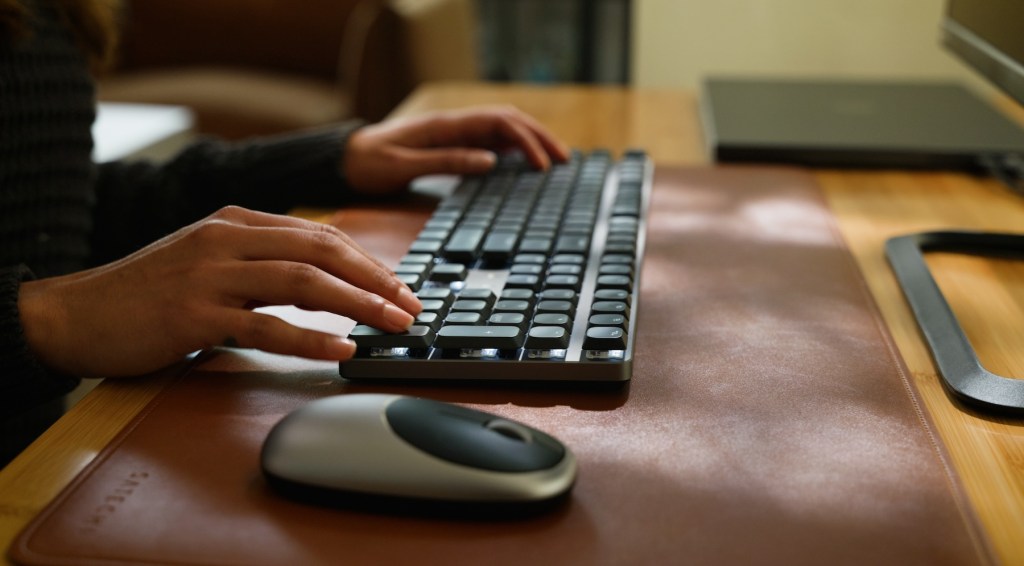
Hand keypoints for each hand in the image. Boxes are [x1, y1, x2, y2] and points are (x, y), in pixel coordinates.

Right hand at [18, 207, 421, 377]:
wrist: (76, 312)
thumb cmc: (149, 291)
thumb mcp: (209, 260)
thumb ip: (261, 262)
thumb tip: (327, 281)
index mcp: (236, 222)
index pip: (321, 234)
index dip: (369, 261)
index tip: (401, 286)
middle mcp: (227, 240)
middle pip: (322, 251)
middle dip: (377, 279)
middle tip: (412, 307)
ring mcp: (210, 276)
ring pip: (303, 282)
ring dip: (358, 305)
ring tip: (392, 325)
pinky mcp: (194, 316)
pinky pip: (265, 326)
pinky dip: (310, 338)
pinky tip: (341, 349)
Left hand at [343, 106, 570, 193]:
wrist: (345, 159)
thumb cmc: (370, 164)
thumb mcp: (403, 166)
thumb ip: (446, 161)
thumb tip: (491, 161)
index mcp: (446, 126)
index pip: (498, 123)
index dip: (526, 141)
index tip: (542, 166)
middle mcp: (454, 124)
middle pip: (508, 120)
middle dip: (538, 137)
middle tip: (563, 161)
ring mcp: (454, 132)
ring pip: (502, 129)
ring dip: (530, 141)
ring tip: (553, 161)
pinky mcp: (451, 144)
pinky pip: (489, 140)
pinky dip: (513, 148)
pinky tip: (525, 163)